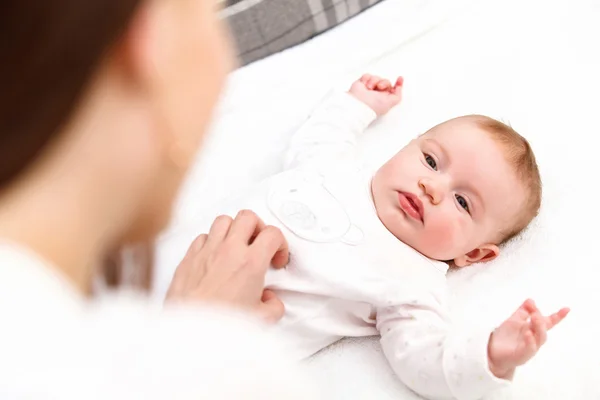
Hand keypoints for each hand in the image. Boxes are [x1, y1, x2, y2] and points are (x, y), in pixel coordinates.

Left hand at [165, 210, 288, 322]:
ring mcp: (207, 251)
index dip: (280, 244)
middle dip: (258, 227)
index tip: (276, 259)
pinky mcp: (189, 258)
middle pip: (248, 217)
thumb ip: (273, 305)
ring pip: (223, 220)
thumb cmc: (220, 324)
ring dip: (234, 230)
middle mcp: (229, 251)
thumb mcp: (261, 320)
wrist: (189, 332)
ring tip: (237, 246)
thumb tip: (270, 300)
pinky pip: (202, 236)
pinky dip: (211, 241)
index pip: (272, 234)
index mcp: (250, 263)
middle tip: (259, 244)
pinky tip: (215, 256)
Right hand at [348, 74, 403, 115]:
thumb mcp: (390, 103)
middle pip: (385, 81)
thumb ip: (397, 96)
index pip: (393, 89)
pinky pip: (367, 75)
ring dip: (373, 82)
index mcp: (385, 98)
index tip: (400, 78)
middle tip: (379, 87)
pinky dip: (366, 79)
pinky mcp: (362, 83)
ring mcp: (370, 88)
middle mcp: (378, 93)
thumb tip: (399, 88)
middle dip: (384, 83)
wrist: (358, 103)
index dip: (398, 83)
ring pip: (376, 77)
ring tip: (369, 88)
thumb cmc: (372, 106)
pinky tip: (364, 85)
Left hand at [487, 299, 569, 378]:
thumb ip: (523, 311)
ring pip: (539, 339)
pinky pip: (529, 349)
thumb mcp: (514, 320)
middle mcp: (534, 339)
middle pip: (543, 329)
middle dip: (541, 320)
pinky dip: (530, 341)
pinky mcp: (522, 355)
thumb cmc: (506, 337)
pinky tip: (528, 333)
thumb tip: (531, 299)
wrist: (493, 353)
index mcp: (533, 329)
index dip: (557, 316)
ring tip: (535, 318)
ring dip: (539, 328)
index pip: (547, 322)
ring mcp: (529, 348)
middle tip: (535, 312)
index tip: (567, 309)